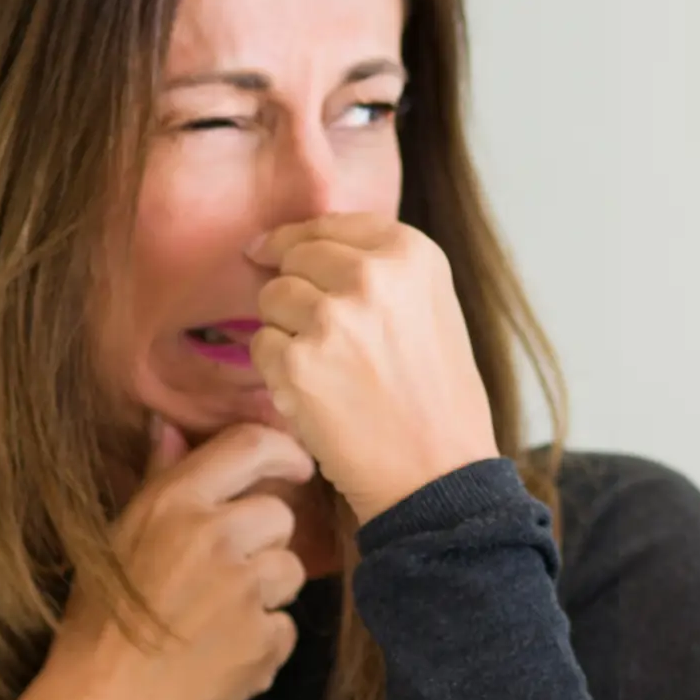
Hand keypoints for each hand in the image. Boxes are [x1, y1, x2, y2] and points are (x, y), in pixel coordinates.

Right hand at [0, 419, 315, 699]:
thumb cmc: (99, 625)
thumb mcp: (116, 540)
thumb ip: (157, 480)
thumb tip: (171, 427)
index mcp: (175, 503)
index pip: (253, 445)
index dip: (284, 453)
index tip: (293, 469)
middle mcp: (217, 537)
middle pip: (279, 515)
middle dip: (262, 541)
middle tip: (221, 574)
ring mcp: (247, 591)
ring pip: (290, 570)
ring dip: (266, 592)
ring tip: (215, 618)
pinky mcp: (266, 641)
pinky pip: (285, 625)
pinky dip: (263, 640)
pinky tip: (221, 653)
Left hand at [247, 213, 502, 522]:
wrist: (437, 475)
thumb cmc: (437, 399)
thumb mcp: (431, 308)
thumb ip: (379, 269)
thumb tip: (295, 244)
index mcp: (412, 253)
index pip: (330, 224)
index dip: (297, 240)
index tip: (272, 251)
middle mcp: (372, 276)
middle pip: (295, 258)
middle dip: (297, 291)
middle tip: (327, 339)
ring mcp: (332, 318)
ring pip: (272, 300)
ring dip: (286, 332)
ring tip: (331, 370)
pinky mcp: (298, 363)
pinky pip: (261, 347)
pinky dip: (278, 372)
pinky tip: (318, 396)